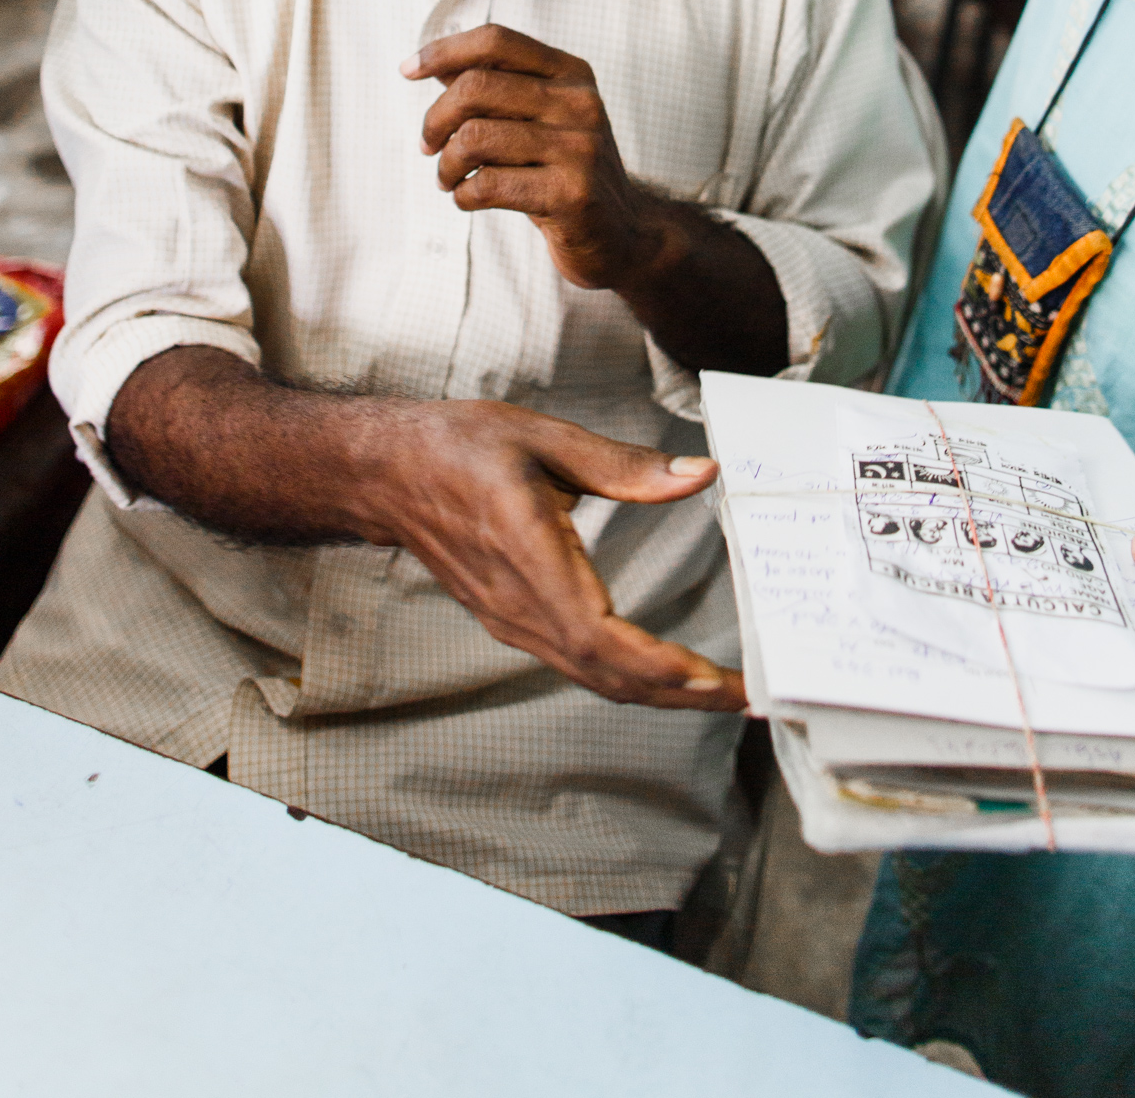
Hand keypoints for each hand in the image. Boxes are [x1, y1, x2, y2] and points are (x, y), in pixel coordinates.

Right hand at [351, 396, 746, 709]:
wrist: (386, 473)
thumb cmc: (459, 446)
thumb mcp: (544, 437)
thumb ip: (623, 464)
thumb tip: (700, 475)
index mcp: (528, 557)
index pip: (599, 636)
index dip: (658, 666)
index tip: (711, 678)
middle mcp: (520, 606)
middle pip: (607, 674)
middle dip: (681, 694)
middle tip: (748, 697)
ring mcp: (513, 621)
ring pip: (594, 676)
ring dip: (660, 692)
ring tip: (720, 690)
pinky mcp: (513, 620)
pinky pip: (577, 663)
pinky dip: (628, 677)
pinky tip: (663, 672)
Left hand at [405, 24, 667, 291]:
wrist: (621, 234)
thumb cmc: (563, 172)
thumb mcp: (538, 120)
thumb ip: (494, 89)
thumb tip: (434, 63)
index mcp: (571, 73)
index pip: (497, 41)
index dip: (444, 50)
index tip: (407, 70)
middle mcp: (580, 102)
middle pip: (476, 87)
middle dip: (435, 119)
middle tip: (427, 146)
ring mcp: (579, 148)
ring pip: (474, 137)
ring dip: (445, 164)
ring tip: (448, 178)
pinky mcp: (571, 194)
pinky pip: (486, 184)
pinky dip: (462, 194)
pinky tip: (469, 199)